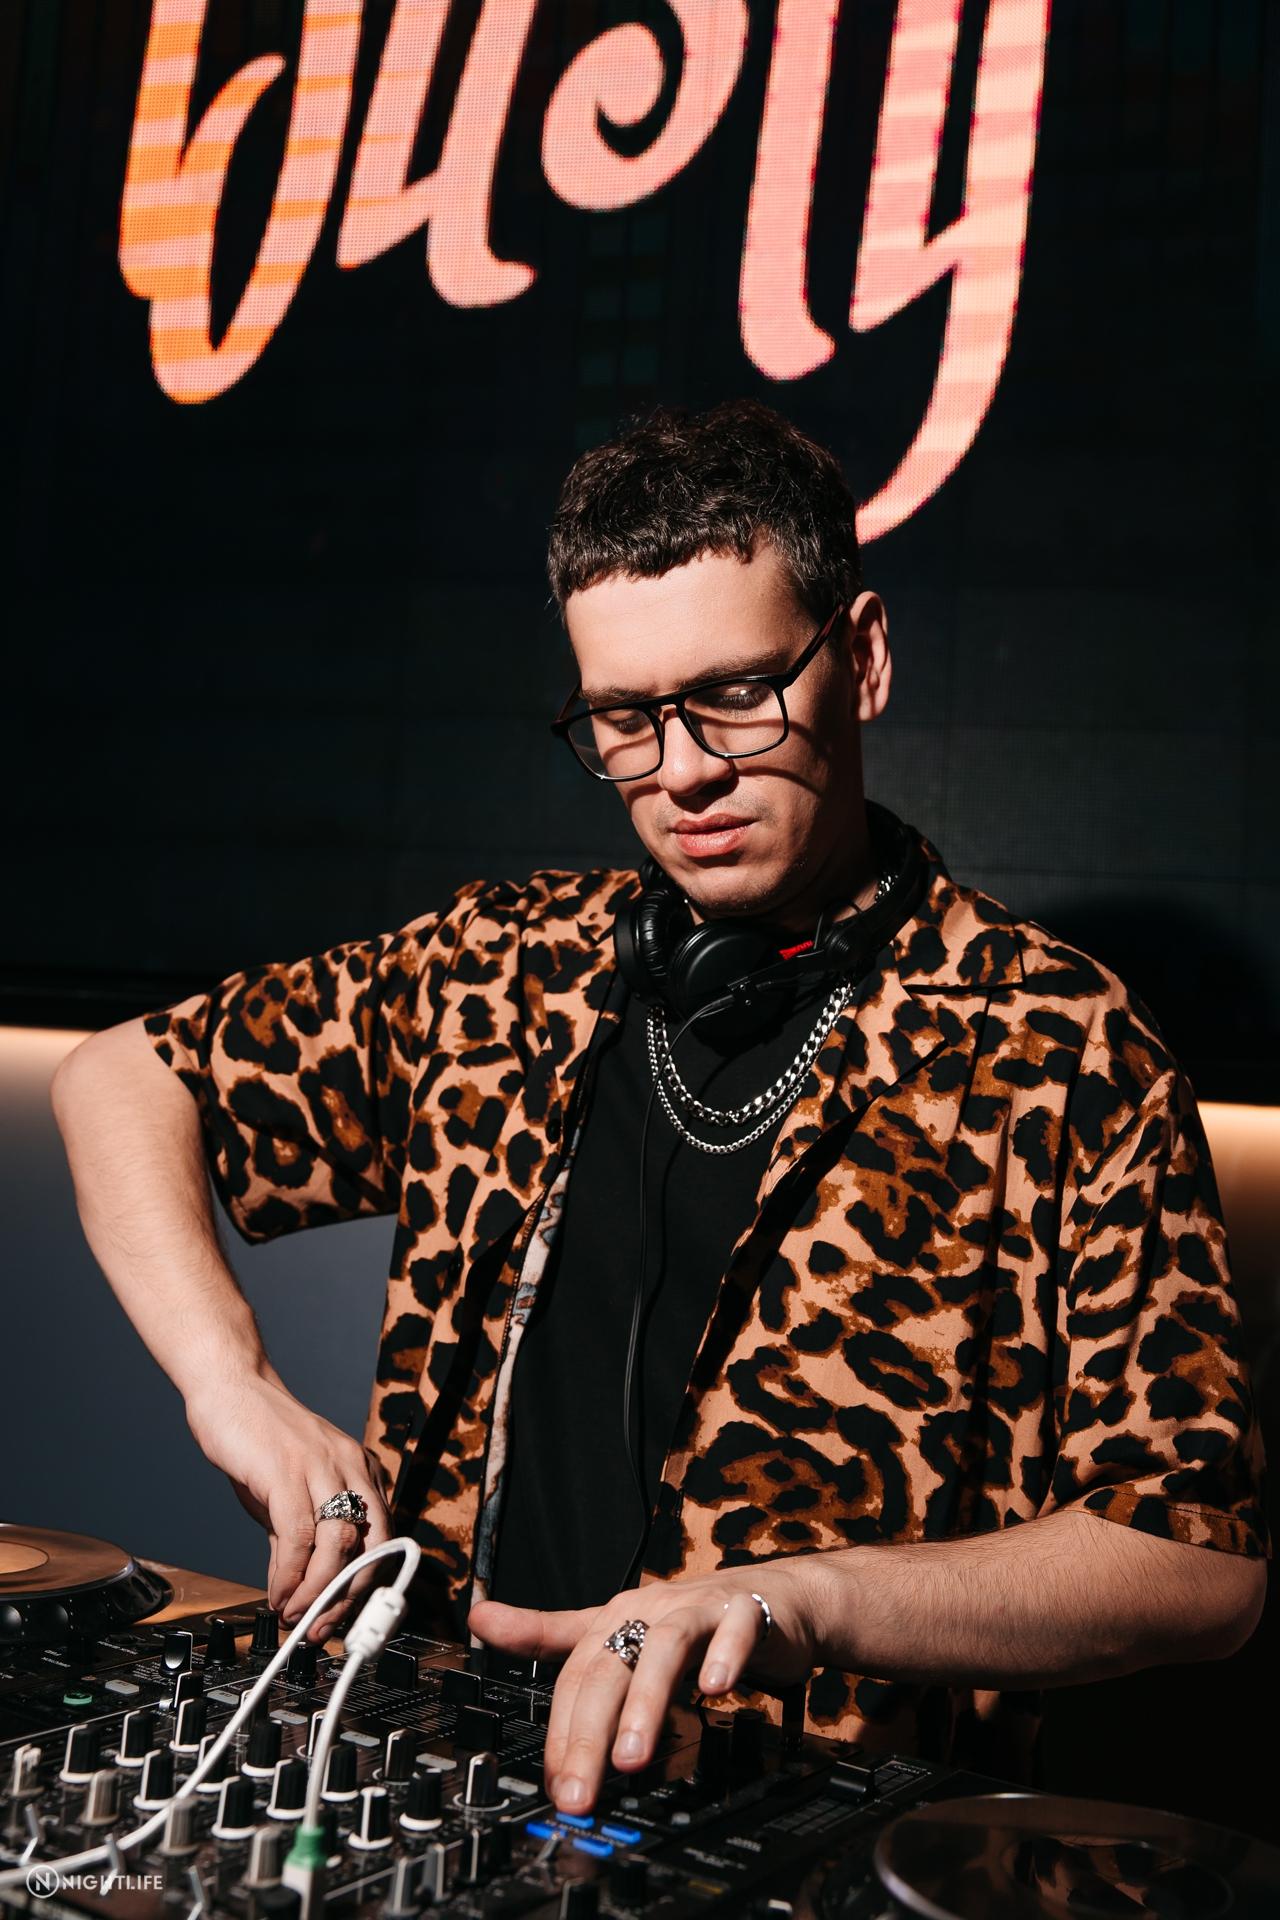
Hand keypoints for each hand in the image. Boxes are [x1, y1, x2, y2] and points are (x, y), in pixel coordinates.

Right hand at [185, 1372, 391, 1640]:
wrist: (230, 1388)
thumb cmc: (259, 1438)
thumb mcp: (287, 1493)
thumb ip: (297, 1538)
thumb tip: (296, 1588)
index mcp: (359, 1470)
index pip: (380, 1538)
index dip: (365, 1586)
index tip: (344, 1619)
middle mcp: (350, 1466)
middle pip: (371, 1545)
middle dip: (350, 1597)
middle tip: (324, 1628)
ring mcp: (321, 1467)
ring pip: (338, 1544)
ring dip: (318, 1592)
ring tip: (296, 1616)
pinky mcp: (287, 1471)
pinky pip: (298, 1535)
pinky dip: (290, 1575)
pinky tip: (278, 1594)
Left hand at [468, 1561, 825, 1813]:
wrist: (773, 1599)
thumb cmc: (691, 1620)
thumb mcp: (614, 1628)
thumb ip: (547, 1632)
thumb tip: (479, 1619)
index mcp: (616, 1619)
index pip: (575, 1677)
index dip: (560, 1732)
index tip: (554, 1784)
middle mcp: (651, 1610)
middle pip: (610, 1668)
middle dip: (589, 1734)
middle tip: (577, 1789)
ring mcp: (699, 1610)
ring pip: (665, 1648)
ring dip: (646, 1702)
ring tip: (631, 1755)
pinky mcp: (746, 1612)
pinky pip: (735, 1630)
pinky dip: (725, 1657)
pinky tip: (716, 1691)